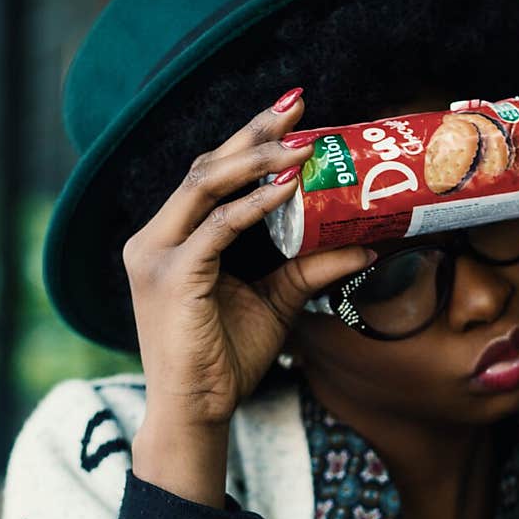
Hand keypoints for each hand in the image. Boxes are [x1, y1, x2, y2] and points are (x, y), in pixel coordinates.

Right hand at [123, 90, 373, 432]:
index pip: (209, 175)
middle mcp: (155, 239)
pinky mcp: (172, 277)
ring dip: (256, 160)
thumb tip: (363, 245)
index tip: (291, 115)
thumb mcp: (275, 303)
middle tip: (298, 107)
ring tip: (301, 144)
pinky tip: (287, 190)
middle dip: (253, 133)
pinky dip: (253, 206)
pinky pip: (217, 228)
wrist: (196, 412)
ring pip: (206, 185)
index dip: (248, 140)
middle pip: (205, 167)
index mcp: (172, 239)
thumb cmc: (225, 361)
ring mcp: (157, 255)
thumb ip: (310, 270)